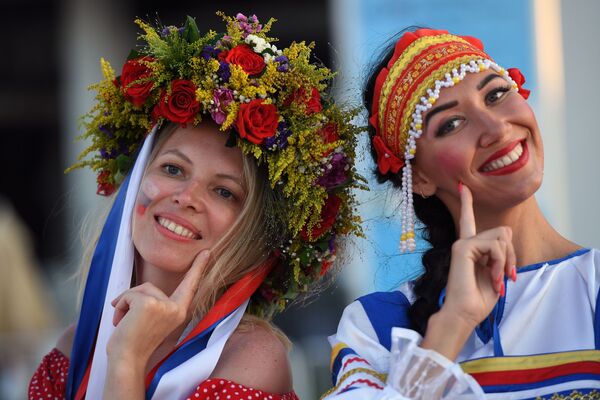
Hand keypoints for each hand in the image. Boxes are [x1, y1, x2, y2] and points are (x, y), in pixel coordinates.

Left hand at [106, 250, 209, 367]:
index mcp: (179, 311)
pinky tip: (120, 321)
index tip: (206, 251)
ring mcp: (164, 305)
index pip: (189, 286)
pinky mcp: (149, 304)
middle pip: (150, 287)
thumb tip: (146, 289)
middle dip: (133, 299)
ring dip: (125, 304)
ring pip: (138, 290)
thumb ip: (157, 304)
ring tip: (123, 322)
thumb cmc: (135, 343)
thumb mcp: (153, 319)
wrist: (127, 361)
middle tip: (126, 320)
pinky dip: (120, 306)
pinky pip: (129, 295)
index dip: (198, 267)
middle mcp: (176, 308)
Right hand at [443, 183, 515, 328]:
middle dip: (512, 255)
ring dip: (506, 262)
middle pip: (503, 232)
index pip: (468, 221)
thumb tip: (505, 233)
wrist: (464, 314)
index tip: (462, 186)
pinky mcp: (463, 247)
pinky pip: (495, 246)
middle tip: (505, 276)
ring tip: (496, 280)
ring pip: (502, 237)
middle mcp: (465, 242)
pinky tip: (492, 277)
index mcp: (470, 248)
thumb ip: (500, 253)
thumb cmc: (478, 300)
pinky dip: (500, 263)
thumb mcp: (496, 273)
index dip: (466, 203)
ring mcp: (463, 243)